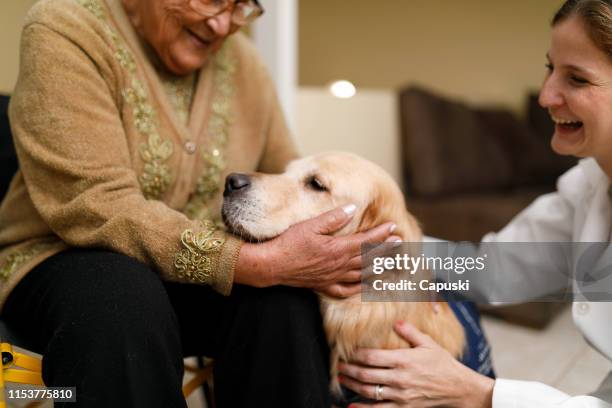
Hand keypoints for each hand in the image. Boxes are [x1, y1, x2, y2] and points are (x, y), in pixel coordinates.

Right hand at [234, 204, 397, 297]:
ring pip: (361, 274)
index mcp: (337, 248)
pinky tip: (367, 286)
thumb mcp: (310, 225)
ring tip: (391, 264)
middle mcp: (339, 265)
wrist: (271, 265)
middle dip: (385, 250)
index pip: (365, 240)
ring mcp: (332, 277)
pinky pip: (346, 290)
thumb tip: (352, 208)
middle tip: (399, 244)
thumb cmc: (288, 243)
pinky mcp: (324, 286)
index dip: (381, 234)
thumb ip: (333, 218)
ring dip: (378, 268)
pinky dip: (360, 288)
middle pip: (368, 258)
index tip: (393, 227)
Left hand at [338, 321, 493, 407]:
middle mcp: (400, 378)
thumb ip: (411, 332)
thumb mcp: (429, 343)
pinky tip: (351, 407)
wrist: (459, 389)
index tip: (347, 351)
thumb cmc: (444, 364)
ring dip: (352, 386)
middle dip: (349, 370)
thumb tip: (396, 321)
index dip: (356, 355)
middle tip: (338, 366)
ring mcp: (401, 395)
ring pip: (369, 391)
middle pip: (366, 374)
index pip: (372, 357)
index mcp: (404, 360)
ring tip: (342, 380)